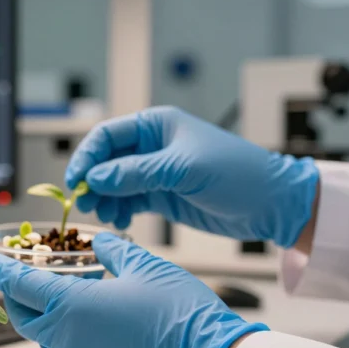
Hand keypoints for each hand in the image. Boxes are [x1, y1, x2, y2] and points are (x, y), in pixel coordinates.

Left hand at [0, 234, 266, 347]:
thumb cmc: (180, 313)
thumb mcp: (145, 265)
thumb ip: (113, 251)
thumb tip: (100, 243)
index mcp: (72, 307)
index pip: (20, 285)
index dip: (0, 269)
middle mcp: (68, 340)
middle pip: (23, 316)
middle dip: (15, 296)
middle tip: (19, 278)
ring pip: (46, 338)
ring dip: (44, 317)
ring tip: (60, 296)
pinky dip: (69, 336)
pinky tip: (91, 322)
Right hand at [65, 106, 318, 247]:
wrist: (272, 204)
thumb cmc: (238, 174)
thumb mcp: (184, 169)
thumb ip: (137, 173)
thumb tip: (95, 179)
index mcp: (156, 126)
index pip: (107, 137)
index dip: (87, 157)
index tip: (76, 181)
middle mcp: (152, 146)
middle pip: (106, 161)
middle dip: (92, 182)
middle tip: (85, 204)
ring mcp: (155, 172)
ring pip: (114, 184)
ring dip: (104, 199)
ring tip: (105, 216)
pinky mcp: (162, 195)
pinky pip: (129, 201)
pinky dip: (120, 210)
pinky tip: (121, 221)